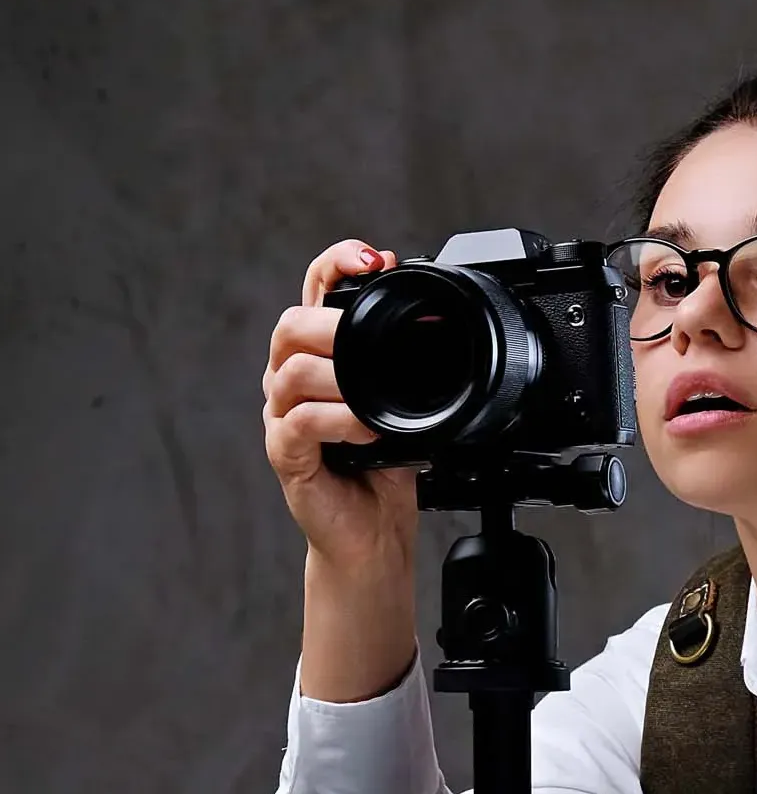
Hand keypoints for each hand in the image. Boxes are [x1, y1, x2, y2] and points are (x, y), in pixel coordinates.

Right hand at [262, 237, 420, 575]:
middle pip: (291, 326)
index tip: (373, 258)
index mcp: (319, 358)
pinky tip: (365, 427)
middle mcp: (291, 381)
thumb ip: (405, 367)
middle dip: (333, 323)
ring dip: (339, 377)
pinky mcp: (285, 454)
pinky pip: (299, 423)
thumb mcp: (403, 407)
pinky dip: (337, 419)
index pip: (313, 293)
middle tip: (368, 334)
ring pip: (292, 372)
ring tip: (373, 395)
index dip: (336, 266)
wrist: (371, 535)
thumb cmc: (383, 470)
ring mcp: (282, 417)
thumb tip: (436, 325)